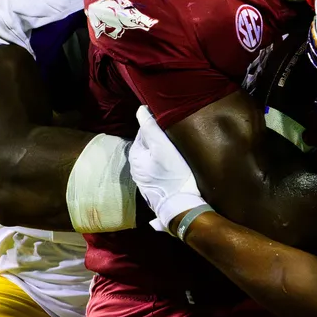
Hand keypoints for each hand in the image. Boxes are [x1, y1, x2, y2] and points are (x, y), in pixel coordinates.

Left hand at [130, 106, 209, 233]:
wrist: (182, 206)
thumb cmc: (174, 174)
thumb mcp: (162, 146)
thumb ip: (150, 127)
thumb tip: (141, 109)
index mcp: (134, 156)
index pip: (144, 131)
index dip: (157, 126)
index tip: (171, 125)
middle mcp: (135, 168)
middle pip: (148, 145)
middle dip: (159, 140)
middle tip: (176, 138)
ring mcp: (144, 180)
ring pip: (153, 158)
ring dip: (162, 153)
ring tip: (177, 151)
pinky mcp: (154, 189)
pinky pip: (158, 170)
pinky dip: (165, 165)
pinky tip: (175, 167)